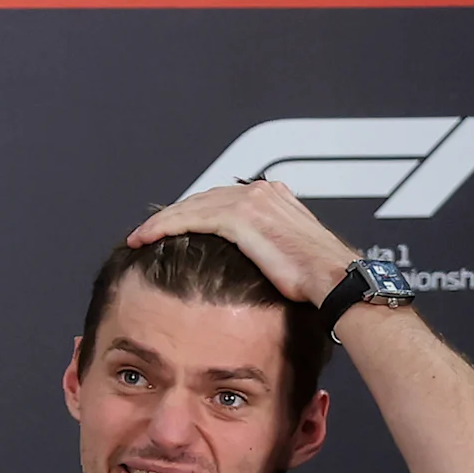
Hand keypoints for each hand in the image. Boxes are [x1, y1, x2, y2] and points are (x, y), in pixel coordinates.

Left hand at [126, 179, 361, 308]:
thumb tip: (243, 261)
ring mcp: (252, 202)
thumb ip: (264, 244)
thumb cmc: (317, 278)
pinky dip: (165, 226)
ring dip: (161, 221)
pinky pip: (191, 218)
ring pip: (191, 206)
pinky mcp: (242, 218)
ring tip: (139, 236)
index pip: (219, 199)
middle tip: (144, 232)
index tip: (167, 228)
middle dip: (170, 214)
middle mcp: (262, 192)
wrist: (334, 280)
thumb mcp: (287, 254)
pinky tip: (146, 237)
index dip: (188, 212)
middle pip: (201, 198)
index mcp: (273, 196)